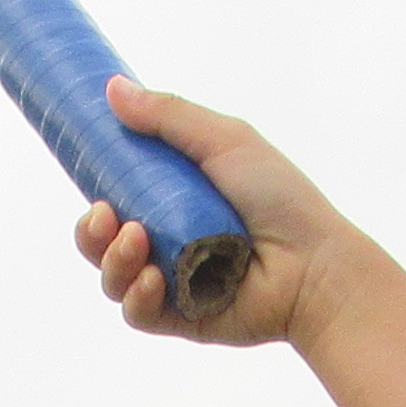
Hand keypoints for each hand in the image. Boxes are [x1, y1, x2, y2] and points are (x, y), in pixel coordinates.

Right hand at [74, 78, 361, 347]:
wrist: (316, 263)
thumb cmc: (280, 197)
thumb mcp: (225, 141)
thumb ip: (169, 116)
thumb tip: (112, 89)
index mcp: (173, 199)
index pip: (115, 196)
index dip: (95, 190)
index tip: (89, 176)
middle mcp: (167, 241)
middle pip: (102, 242)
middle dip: (90, 232)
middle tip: (104, 216)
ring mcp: (172, 282)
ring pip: (113, 279)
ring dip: (112, 261)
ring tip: (137, 242)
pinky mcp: (182, 317)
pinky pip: (137, 313)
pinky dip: (136, 297)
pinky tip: (153, 280)